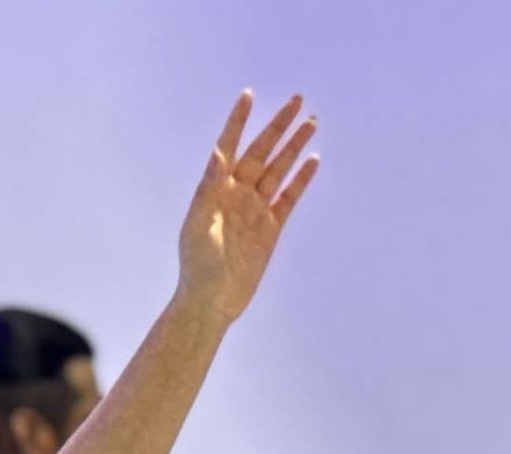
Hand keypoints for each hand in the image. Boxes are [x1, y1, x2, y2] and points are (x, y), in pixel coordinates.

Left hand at [177, 90, 319, 324]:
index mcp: (215, 190)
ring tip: (311, 122)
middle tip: (298, 100)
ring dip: (294, 146)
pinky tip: (313, 159)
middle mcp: (236, 194)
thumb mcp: (198, 225)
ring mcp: (255, 209)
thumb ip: (208, 188)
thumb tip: (217, 153)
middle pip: (261, 151)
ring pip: (278, 169)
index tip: (248, 96)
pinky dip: (301, 179)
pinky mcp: (270, 227)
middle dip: (278, 126)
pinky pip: (289, 197)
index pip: (228, 147)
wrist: (212, 300)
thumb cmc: (197, 265)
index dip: (238, 122)